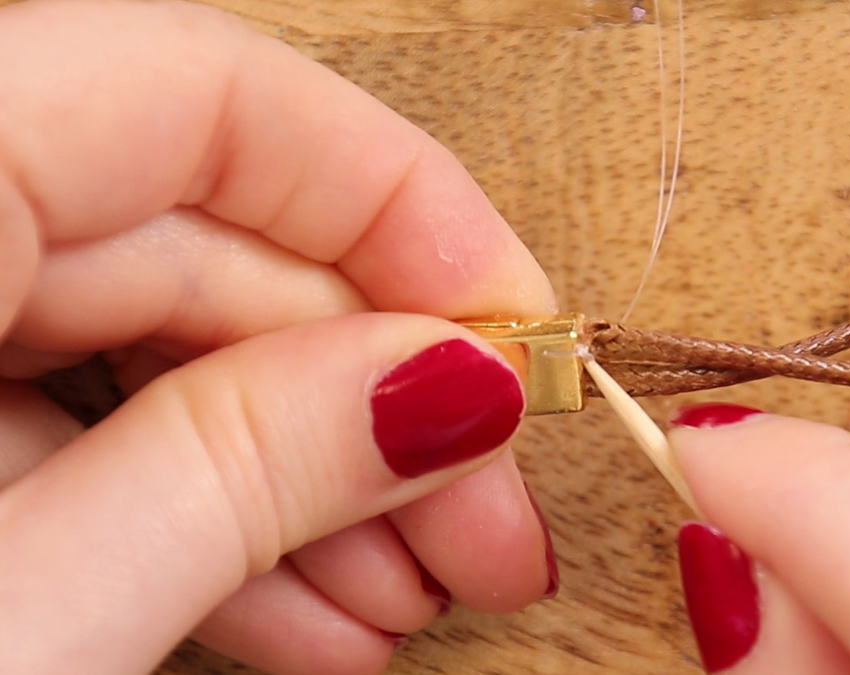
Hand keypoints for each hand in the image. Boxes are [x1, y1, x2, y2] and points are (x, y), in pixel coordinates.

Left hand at [0, 2, 558, 673]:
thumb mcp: (13, 624)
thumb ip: (230, 475)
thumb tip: (452, 389)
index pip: (206, 95)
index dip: (401, 203)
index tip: (521, 333)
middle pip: (204, 243)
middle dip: (373, 399)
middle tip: (491, 523)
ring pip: (156, 347)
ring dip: (301, 481)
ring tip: (409, 595)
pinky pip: (78, 426)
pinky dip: (192, 520)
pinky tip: (304, 611)